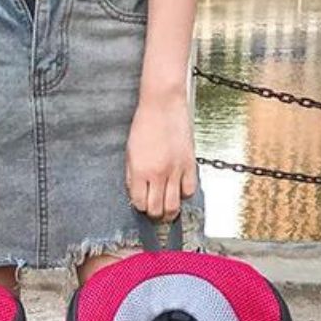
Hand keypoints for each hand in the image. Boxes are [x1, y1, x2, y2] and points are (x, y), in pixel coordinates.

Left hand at [126, 92, 196, 221]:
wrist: (163, 105)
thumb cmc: (145, 124)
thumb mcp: (130, 152)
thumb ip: (132, 175)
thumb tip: (136, 193)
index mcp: (139, 171)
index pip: (139, 203)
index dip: (140, 206)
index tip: (142, 204)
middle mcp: (158, 174)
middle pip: (157, 210)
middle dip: (154, 215)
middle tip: (155, 213)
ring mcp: (175, 170)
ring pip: (174, 205)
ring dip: (170, 212)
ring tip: (168, 211)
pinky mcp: (190, 164)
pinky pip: (190, 190)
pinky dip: (185, 195)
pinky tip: (179, 190)